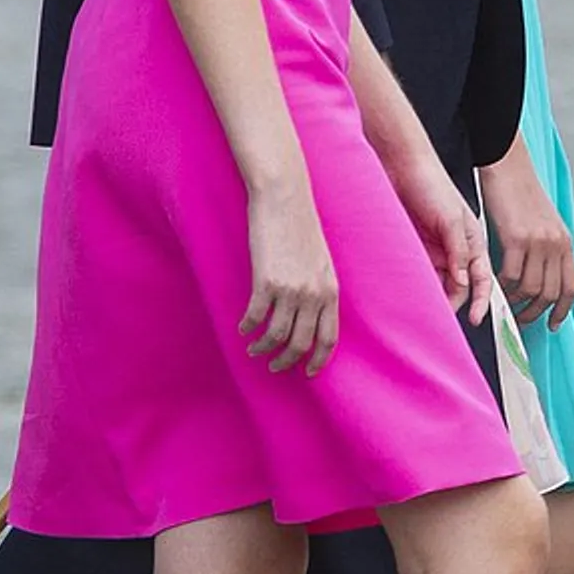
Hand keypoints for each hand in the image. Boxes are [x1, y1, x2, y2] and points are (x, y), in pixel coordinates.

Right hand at [242, 185, 340, 373]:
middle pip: (300, 343)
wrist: (285, 201)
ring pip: (276, 336)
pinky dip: (247, 328)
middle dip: (286, 361)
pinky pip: (255, 317)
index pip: (329, 337)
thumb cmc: (301, 229)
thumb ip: (318, 289)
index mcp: (331, 290)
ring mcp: (290, 289)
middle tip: (274, 366)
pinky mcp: (266, 282)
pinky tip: (242, 328)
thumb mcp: (321, 262)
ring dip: (262, 348)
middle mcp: (314, 294)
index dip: (317, 359)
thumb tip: (309, 316)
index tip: (307, 373)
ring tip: (254, 349)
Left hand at [386, 147, 495, 326]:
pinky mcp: (414, 250)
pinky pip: (418, 275)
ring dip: (433, 297)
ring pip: (437, 284)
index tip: (475, 319)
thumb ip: (460, 252)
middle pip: (458, 287)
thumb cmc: (432, 185)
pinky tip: (409, 295)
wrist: (401, 167)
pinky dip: (416, 287)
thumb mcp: (452, 219)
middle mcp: (455, 250)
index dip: (481, 300)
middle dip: (453, 304)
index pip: (482, 278)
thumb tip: (464, 284)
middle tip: (439, 320)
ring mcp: (434, 251)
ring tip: (421, 311)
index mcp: (473, 241)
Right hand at [477, 139, 573, 328]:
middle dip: (534, 313)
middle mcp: (556, 244)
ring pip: (530, 289)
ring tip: (505, 306)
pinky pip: (510, 276)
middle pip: (550, 294)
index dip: (562, 311)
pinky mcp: (516, 239)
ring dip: (516, 304)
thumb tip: (540, 279)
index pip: (571, 287)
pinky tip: (494, 286)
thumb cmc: (520, 197)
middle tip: (518, 321)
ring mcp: (538, 242)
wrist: (508, 168)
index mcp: (565, 242)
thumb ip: (546, 250)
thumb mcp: (543, 224)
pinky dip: (501, 287)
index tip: (552, 325)